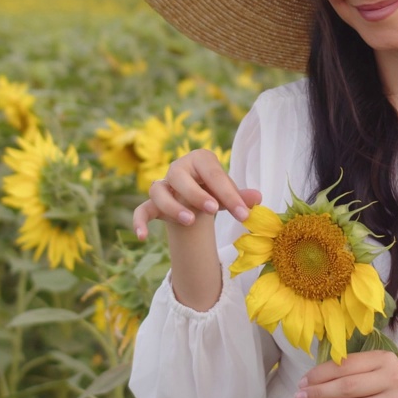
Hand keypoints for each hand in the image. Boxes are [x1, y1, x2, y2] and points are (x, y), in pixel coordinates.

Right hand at [131, 148, 261, 238]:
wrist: (195, 194)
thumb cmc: (215, 190)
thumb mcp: (229, 193)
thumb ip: (241, 197)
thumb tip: (258, 199)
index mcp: (201, 159)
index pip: (214, 175)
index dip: (229, 194)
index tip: (243, 214)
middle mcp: (178, 168)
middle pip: (179, 176)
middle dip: (196, 193)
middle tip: (213, 209)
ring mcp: (163, 185)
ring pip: (158, 190)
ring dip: (172, 206)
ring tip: (190, 221)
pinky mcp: (153, 203)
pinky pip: (142, 209)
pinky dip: (139, 221)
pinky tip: (142, 237)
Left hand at [294, 351, 397, 397]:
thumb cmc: (390, 390)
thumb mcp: (376, 374)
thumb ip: (350, 376)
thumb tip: (312, 388)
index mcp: (384, 359)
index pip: (346, 365)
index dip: (321, 374)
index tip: (303, 383)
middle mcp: (392, 379)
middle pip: (348, 387)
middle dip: (319, 393)